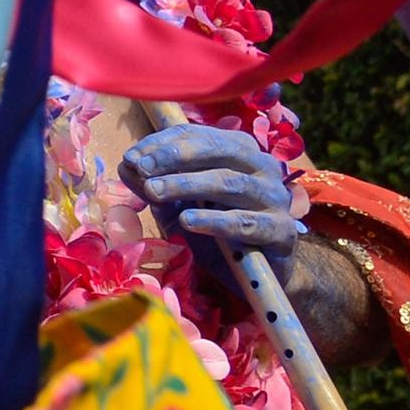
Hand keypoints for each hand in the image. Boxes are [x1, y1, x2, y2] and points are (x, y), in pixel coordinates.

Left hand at [122, 121, 302, 263]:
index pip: (197, 135)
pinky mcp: (282, 231)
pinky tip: (187, 220)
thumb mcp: (177, 204)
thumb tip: (127, 166)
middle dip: (174, 156)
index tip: (132, 157)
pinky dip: (214, 219)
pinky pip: (246, 222)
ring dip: (187, 185)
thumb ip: (155, 185)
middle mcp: (261, 167)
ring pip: (229, 183)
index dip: (161, 143)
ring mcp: (275, 198)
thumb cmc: (214, 230)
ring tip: (155, 192)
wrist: (255, 274)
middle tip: (141, 169)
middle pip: (218, 150)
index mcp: (237, 150)